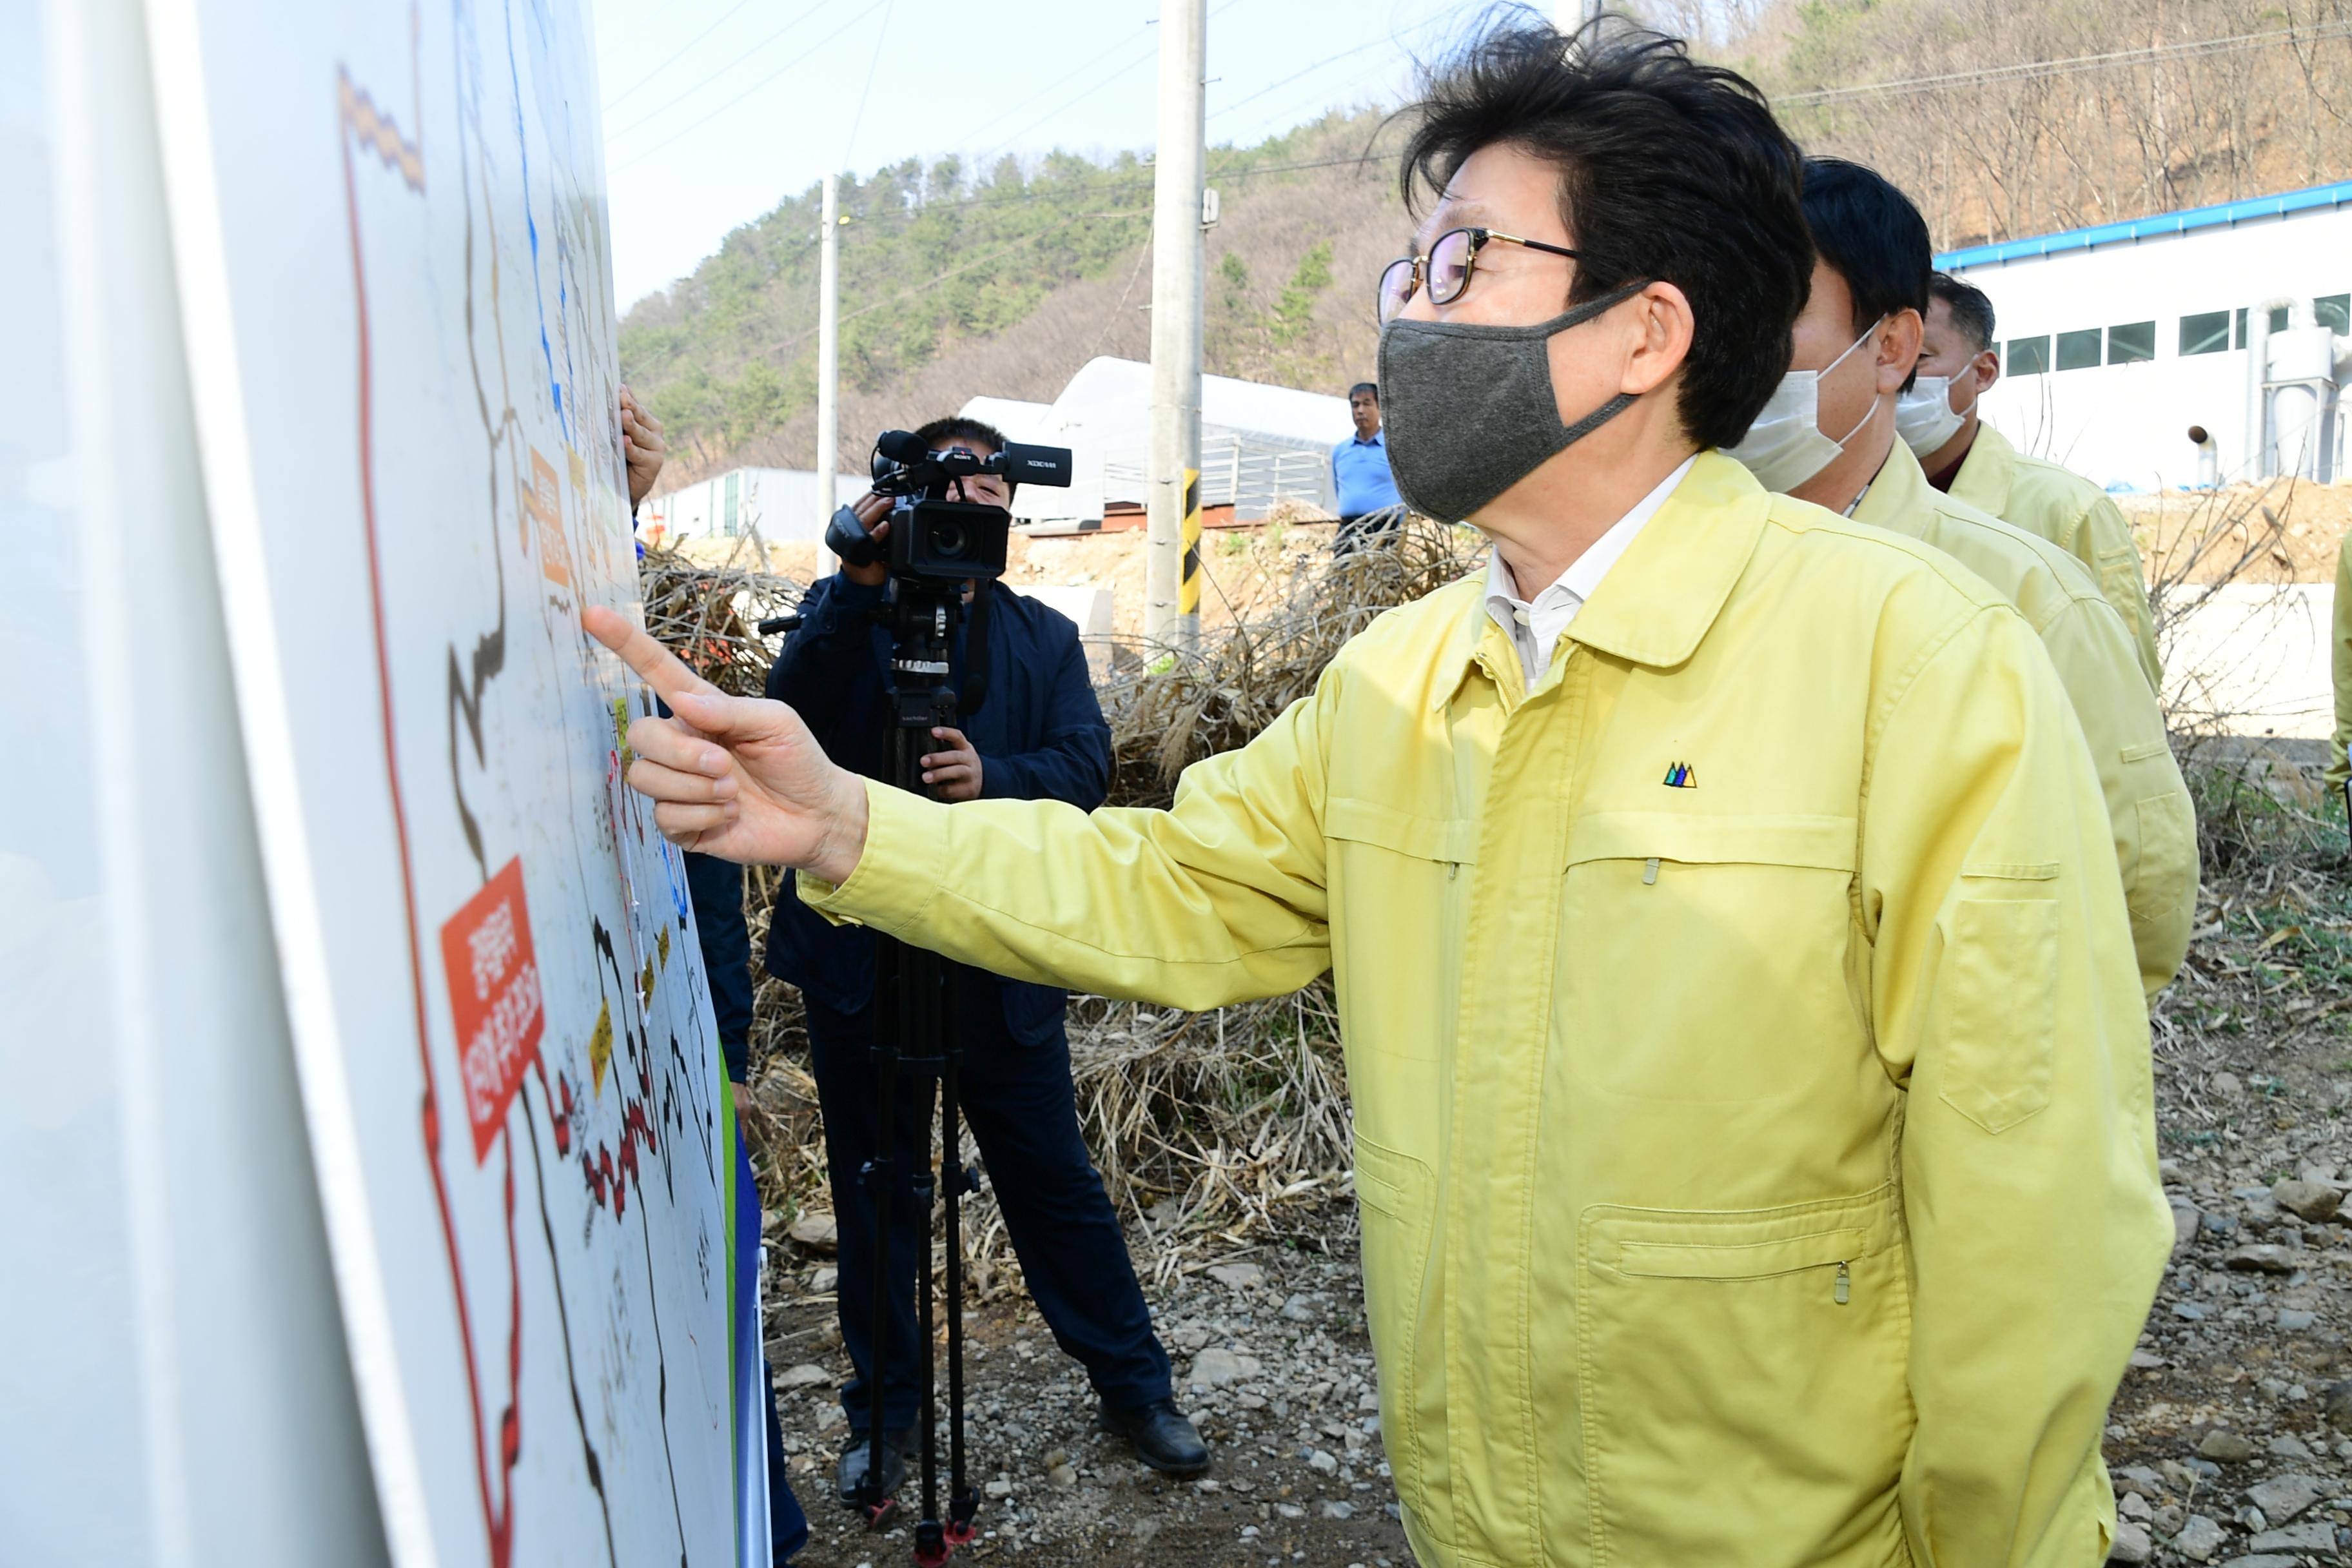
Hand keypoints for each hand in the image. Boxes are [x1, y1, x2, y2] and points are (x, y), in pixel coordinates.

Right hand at [581, 605, 867, 880]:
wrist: (818, 816)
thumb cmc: (798, 761)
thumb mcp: (776, 722)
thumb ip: (729, 710)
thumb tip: (681, 701)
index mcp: (701, 710)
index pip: (654, 672)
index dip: (624, 643)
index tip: (593, 614)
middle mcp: (681, 744)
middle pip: (639, 734)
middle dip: (680, 752)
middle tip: (723, 766)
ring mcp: (677, 784)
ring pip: (644, 777)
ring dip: (693, 787)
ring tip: (732, 792)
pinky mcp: (681, 822)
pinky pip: (663, 816)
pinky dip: (701, 815)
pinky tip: (727, 815)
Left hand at [620, 385, 665, 507]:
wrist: (625, 487)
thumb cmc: (619, 457)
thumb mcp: (617, 436)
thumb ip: (617, 419)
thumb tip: (612, 393)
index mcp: (646, 421)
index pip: (636, 406)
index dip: (627, 397)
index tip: (618, 388)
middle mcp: (654, 432)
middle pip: (640, 417)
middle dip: (630, 406)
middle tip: (621, 397)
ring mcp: (657, 447)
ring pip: (641, 434)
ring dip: (631, 425)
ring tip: (623, 415)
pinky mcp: (655, 463)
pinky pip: (640, 454)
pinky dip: (631, 448)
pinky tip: (625, 442)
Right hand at [840, 492, 892, 585]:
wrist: (861, 582)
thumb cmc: (868, 559)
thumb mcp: (872, 538)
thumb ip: (876, 525)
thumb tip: (888, 509)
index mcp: (852, 526)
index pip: (859, 506)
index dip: (869, 496)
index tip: (881, 488)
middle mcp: (850, 531)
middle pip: (860, 510)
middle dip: (874, 499)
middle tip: (888, 494)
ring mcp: (854, 541)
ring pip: (863, 520)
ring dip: (877, 510)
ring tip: (888, 502)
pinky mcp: (860, 553)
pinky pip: (869, 540)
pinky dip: (877, 532)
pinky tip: (885, 526)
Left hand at [919, 727, 983, 801]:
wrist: (981, 782)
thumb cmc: (963, 765)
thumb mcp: (958, 754)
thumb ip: (944, 752)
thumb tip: (924, 757)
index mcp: (965, 748)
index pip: (957, 737)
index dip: (946, 733)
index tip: (933, 731)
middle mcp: (969, 760)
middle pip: (955, 756)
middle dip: (938, 758)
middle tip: (923, 761)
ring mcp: (971, 775)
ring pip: (957, 772)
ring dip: (940, 774)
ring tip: (925, 777)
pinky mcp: (969, 789)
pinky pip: (954, 789)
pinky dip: (942, 789)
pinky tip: (934, 789)